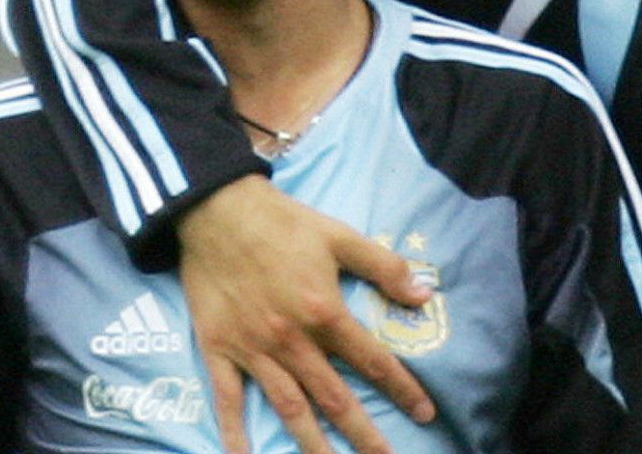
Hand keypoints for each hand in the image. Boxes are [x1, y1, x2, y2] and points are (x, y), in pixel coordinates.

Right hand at [178, 175, 436, 453]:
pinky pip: (229, 399)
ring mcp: (254, 350)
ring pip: (289, 408)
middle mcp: (292, 341)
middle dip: (363, 434)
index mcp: (325, 312)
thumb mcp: (341, 236)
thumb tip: (423, 295)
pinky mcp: (220, 350)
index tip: (425, 413)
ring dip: (312, 444)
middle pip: (334, 397)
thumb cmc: (283, 223)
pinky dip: (235, 432)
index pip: (372, 361)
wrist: (217, 212)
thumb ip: (384, 267)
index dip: (402, 388)